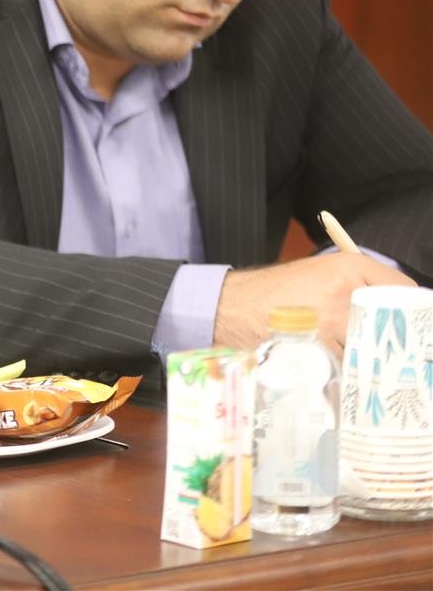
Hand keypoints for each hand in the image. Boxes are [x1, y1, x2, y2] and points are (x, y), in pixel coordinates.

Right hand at [213, 252, 412, 357]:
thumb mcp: (317, 273)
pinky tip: (335, 373)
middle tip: (392, 352)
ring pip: (373, 349)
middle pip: (393, 323)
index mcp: (348, 267)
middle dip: (392, 340)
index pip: (404, 290)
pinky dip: (346, 375)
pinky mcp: (320, 349)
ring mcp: (333, 322)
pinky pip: (349, 368)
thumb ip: (357, 284)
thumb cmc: (274, 293)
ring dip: (368, 361)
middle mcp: (345, 291)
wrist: (230, 308)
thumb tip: (397, 309)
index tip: (412, 325)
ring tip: (357, 364)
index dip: (410, 310)